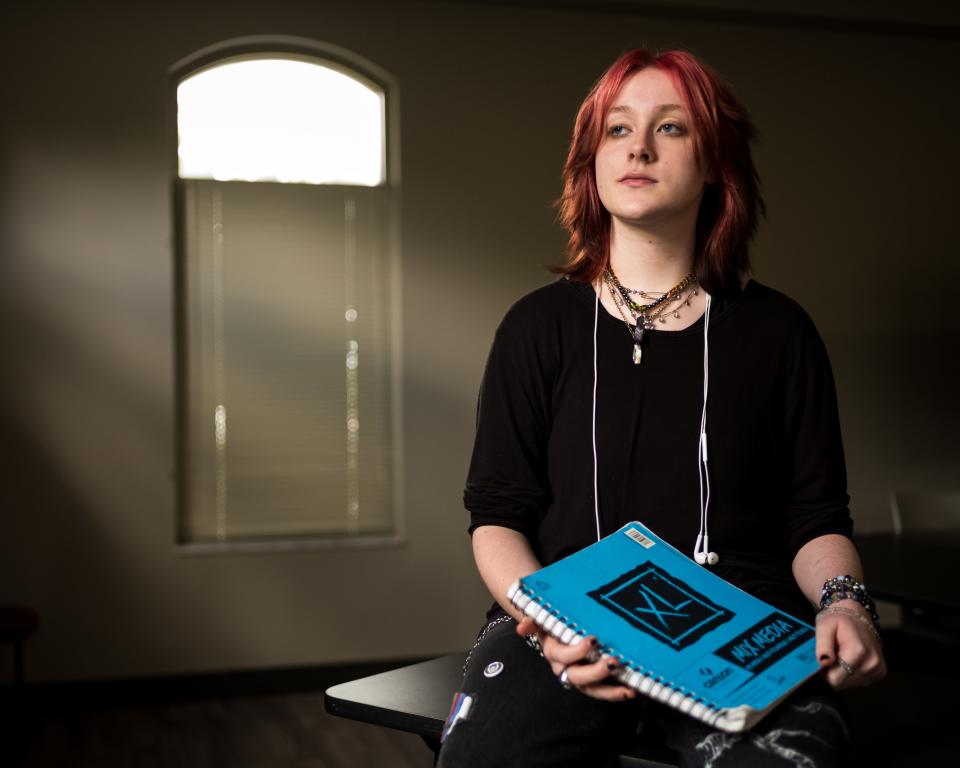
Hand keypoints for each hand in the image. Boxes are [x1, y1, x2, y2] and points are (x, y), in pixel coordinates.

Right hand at [515, 617, 636, 700]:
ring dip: (610, 690)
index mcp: (553, 653)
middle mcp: (565, 669)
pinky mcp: (593, 682)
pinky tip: (632, 690)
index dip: (577, 651)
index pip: (563, 656)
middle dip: (596, 672)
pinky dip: (617, 692)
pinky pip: (603, 691)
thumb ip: (532, 620)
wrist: (557, 627)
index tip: (592, 640)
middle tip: (612, 662)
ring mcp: (580, 677)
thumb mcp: (542, 618)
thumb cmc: (554, 621)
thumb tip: (521, 627)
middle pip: (578, 677)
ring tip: (628, 688)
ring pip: (592, 690)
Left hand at [815, 601, 885, 689]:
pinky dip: (850, 673)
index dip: (824, 672)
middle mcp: (872, 663)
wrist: (857, 616)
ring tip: (841, 655)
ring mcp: (878, 669)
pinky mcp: (880, 672)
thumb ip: (823, 645)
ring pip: (849, 684)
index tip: (822, 659)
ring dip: (841, 672)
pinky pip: (858, 681)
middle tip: (831, 655)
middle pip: (842, 684)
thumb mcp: (824, 626)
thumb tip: (824, 662)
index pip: (834, 680)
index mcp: (858, 652)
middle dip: (832, 672)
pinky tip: (850, 659)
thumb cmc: (839, 620)